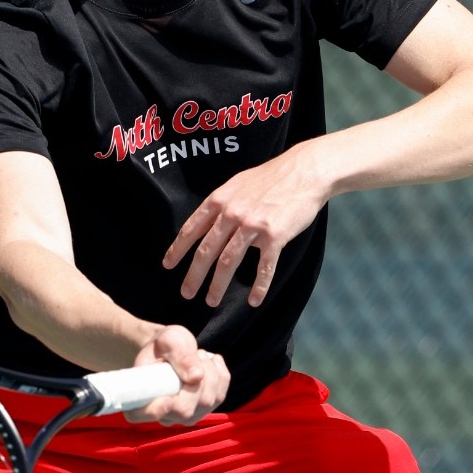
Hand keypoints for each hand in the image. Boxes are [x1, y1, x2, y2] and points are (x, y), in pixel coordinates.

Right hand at [123, 324, 228, 425]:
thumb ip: (179, 355)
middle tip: (195, 354)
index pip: (141, 415)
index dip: (154, 411)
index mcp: (141, 397)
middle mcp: (163, 414)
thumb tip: (196, 376)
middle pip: (185, 410)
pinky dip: (221, 374)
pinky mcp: (204, 410)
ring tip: (199, 355)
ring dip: (210, 372)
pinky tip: (211, 361)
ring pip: (207, 402)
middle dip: (197, 379)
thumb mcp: (168, 340)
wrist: (171, 349)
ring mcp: (185, 416)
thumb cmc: (163, 345)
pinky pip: (220, 395)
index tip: (167, 401)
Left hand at [163, 146, 328, 306]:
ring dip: (218, 286)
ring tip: (211, 302)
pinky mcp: (275, 236)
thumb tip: (210, 224)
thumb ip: (222, 205)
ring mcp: (253, 225)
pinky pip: (264, 267)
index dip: (177, 249)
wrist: (304, 171)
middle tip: (186, 293)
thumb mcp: (238, 184)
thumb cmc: (272, 177)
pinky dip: (259, 287)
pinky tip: (254, 301)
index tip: (168, 266)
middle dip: (193, 276)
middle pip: (206, 251)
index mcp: (219, 200)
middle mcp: (232, 213)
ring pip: (228, 262)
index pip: (192, 229)